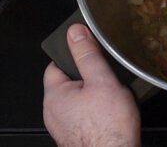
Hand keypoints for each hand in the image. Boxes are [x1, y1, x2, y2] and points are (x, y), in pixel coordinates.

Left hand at [43, 24, 140, 146]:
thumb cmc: (108, 125)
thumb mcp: (102, 80)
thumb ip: (88, 55)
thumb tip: (75, 32)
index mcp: (54, 95)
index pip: (55, 65)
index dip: (73, 56)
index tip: (88, 52)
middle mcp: (53, 112)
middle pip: (67, 84)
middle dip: (86, 77)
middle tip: (106, 76)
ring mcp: (63, 126)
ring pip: (76, 101)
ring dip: (91, 96)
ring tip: (112, 96)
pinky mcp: (75, 136)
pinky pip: (82, 116)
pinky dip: (94, 112)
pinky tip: (110, 113)